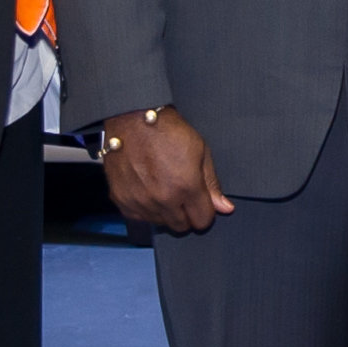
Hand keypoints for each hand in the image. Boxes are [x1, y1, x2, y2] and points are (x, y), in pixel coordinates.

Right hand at [99, 107, 232, 234]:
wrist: (132, 119)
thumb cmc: (167, 130)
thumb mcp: (200, 151)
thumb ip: (212, 184)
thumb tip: (225, 208)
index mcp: (186, 187)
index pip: (202, 221)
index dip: (204, 212)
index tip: (200, 202)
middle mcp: (163, 199)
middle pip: (181, 226)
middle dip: (185, 214)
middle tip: (181, 194)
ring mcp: (140, 202)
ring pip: (160, 223)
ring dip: (165, 212)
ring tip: (162, 188)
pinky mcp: (122, 200)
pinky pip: (139, 218)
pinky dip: (144, 208)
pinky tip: (147, 190)